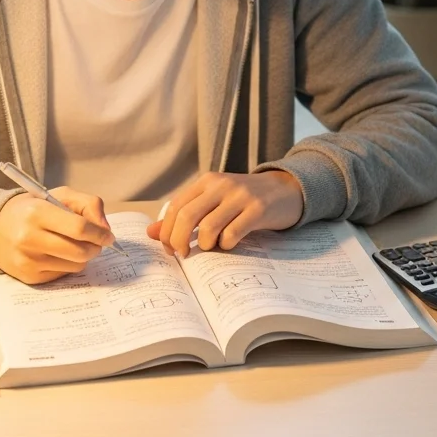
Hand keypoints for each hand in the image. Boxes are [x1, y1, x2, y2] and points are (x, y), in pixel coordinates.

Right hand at [0, 187, 114, 284]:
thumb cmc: (34, 209)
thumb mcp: (59, 195)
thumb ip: (88, 204)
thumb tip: (105, 230)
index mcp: (37, 212)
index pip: (80, 228)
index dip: (100, 234)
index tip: (108, 236)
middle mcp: (29, 238)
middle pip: (80, 251)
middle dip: (95, 247)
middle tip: (95, 241)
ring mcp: (28, 260)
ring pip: (75, 266)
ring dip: (82, 256)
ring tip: (73, 244)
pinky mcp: (28, 277)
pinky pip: (63, 274)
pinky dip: (67, 264)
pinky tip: (57, 253)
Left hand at [146, 171, 303, 256]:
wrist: (285, 190)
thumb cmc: (244, 200)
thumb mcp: (213, 202)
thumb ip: (183, 215)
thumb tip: (151, 232)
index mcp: (207, 182)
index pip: (176, 206)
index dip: (167, 231)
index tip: (169, 249)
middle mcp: (221, 185)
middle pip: (187, 216)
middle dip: (178, 241)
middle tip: (183, 255)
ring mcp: (240, 196)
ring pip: (208, 227)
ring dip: (205, 245)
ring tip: (211, 246)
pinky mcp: (258, 209)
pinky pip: (232, 233)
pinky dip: (226, 245)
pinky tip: (230, 243)